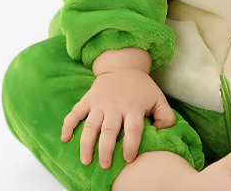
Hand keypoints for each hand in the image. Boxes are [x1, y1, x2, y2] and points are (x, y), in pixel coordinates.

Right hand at [61, 67, 175, 168]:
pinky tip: (64, 139)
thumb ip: (165, 117)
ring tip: (86, 160)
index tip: (129, 159)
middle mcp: (115, 106)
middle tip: (105, 165)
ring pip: (91, 125)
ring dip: (87, 144)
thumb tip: (164, 133)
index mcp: (134, 107)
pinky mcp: (88, 99)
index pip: (133, 129)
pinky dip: (68, 125)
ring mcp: (100, 102)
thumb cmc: (141, 88)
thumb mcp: (158, 98)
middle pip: (109, 130)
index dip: (131, 145)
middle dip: (106, 150)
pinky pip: (75, 112)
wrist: (124, 66)